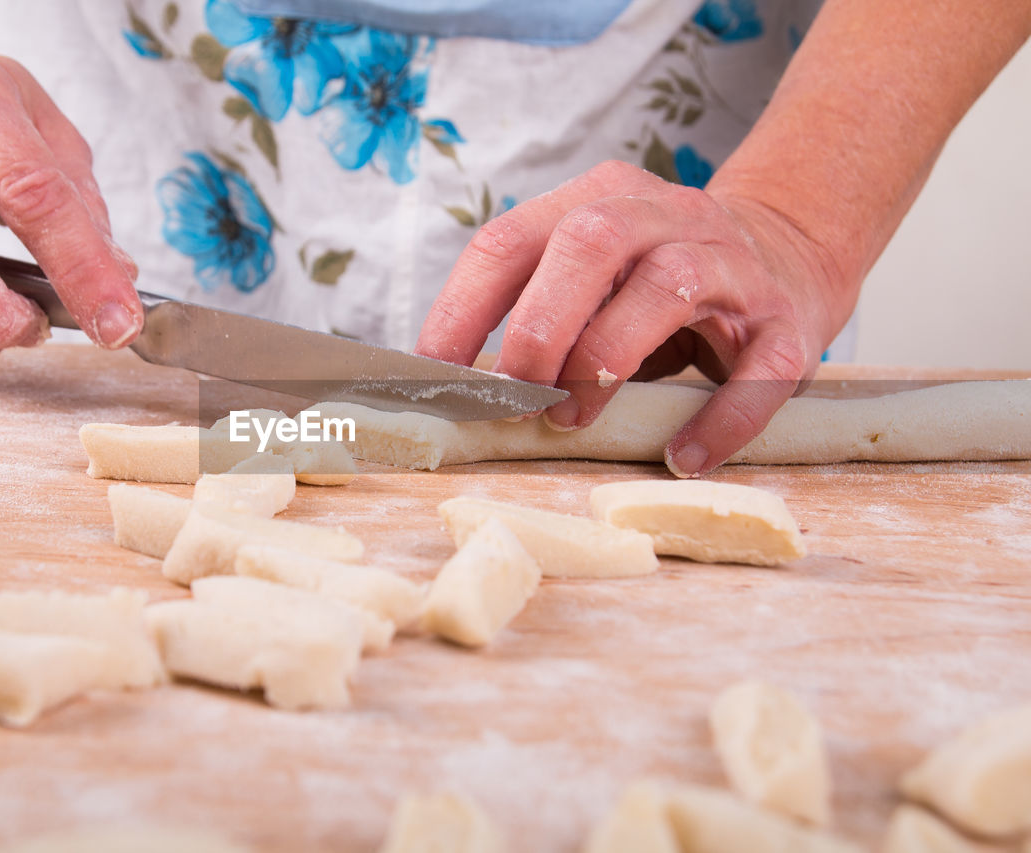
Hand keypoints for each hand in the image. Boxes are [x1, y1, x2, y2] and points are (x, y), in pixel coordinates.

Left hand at [415, 160, 849, 476]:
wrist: (788, 258)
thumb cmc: (659, 287)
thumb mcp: (593, 280)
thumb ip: (534, 312)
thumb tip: (451, 384)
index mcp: (599, 200)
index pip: (510, 239)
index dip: (461, 310)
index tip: (434, 377)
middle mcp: (666, 216)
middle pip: (591, 241)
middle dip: (539, 326)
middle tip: (517, 396)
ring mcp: (732, 264)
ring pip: (668, 287)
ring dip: (608, 359)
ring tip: (575, 417)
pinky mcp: (787, 322)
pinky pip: (759, 370)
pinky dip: (718, 419)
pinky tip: (681, 455)